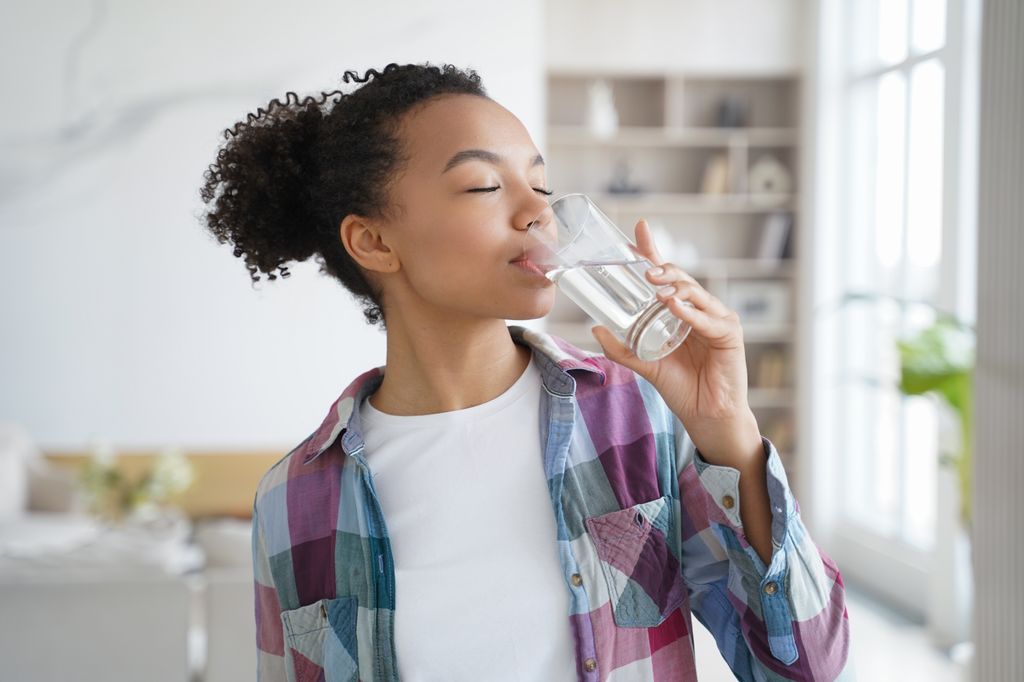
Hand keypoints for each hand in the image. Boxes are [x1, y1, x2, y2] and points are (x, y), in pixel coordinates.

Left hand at [590, 219, 761, 464]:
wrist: (706, 416)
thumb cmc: (682, 387)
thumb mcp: (646, 365)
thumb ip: (622, 349)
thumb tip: (595, 328)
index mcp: (680, 312)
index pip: (666, 275)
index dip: (653, 252)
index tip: (639, 229)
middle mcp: (699, 310)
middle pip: (681, 279)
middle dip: (662, 268)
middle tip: (643, 269)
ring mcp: (716, 319)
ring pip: (695, 293)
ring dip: (676, 286)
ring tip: (656, 287)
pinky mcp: (729, 334)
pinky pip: (708, 319)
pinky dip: (691, 311)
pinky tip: (675, 305)